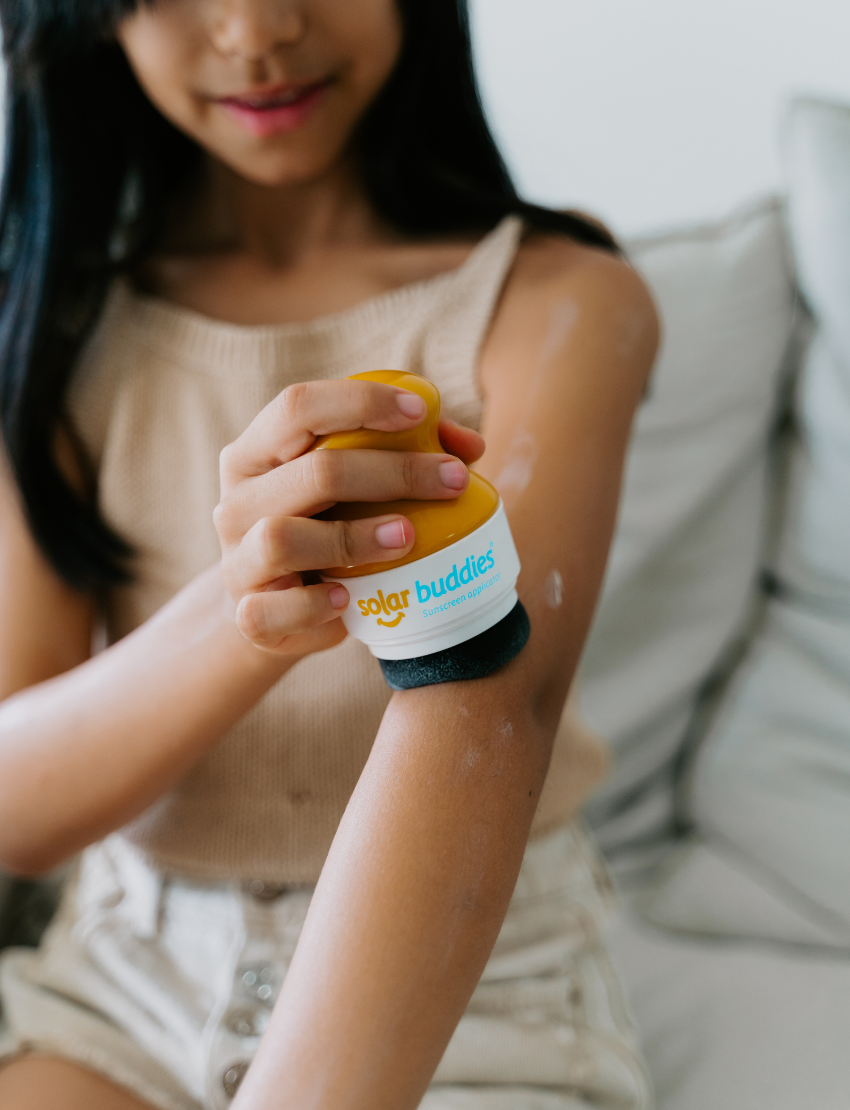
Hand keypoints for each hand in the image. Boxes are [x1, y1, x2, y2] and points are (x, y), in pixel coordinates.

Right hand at [215, 379, 484, 654]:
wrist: (276, 610)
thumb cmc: (325, 530)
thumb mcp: (353, 487)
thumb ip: (405, 453)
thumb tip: (468, 446)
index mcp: (255, 452)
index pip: (298, 406)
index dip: (360, 401)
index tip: (420, 410)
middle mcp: (236, 501)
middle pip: (313, 471)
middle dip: (393, 472)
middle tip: (452, 480)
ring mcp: (236, 560)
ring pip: (283, 538)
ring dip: (354, 537)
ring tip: (408, 537)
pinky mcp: (247, 614)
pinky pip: (272, 610)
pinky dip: (315, 604)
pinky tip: (350, 598)